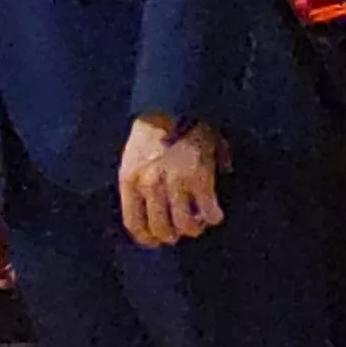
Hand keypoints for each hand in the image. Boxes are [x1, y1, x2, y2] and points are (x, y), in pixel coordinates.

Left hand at [117, 118, 227, 247]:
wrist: (177, 104)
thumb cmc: (154, 131)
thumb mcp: (133, 157)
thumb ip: (138, 184)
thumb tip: (149, 213)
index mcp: (130, 180)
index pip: (134, 224)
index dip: (147, 238)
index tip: (156, 242)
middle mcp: (150, 185)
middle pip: (161, 229)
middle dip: (172, 234)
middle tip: (181, 230)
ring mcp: (175, 182)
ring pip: (185, 225)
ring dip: (194, 228)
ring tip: (199, 222)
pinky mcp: (199, 177)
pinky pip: (208, 211)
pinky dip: (213, 216)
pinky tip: (215, 213)